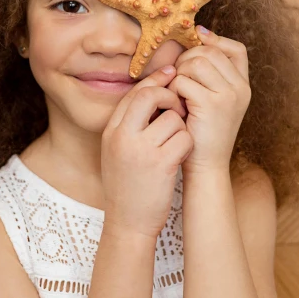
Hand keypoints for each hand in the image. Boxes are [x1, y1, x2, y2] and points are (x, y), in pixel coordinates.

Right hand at [101, 66, 192, 238]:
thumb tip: (153, 92)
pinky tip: (179, 157)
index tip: (171, 74)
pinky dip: (187, 145)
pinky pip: (184, 138)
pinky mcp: (161, 164)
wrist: (127, 223)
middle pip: (151, 95)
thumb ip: (130, 123)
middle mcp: (123, 136)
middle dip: (170, 97)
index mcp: (112, 130)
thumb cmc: (127, 184)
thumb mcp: (117, 150)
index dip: (156, 80)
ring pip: (173, 118)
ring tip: (174, 145)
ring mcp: (141, 149)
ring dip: (181, 129)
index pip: (135, 93)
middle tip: (177, 109)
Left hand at [167, 27, 250, 175]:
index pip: (236, 49)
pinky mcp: (212, 105)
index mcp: (243, 86)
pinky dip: (173, 90)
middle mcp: (241, 89)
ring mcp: (229, 96)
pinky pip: (183, 81)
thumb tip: (198, 31)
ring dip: (179, 74)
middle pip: (210, 52)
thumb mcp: (213, 98)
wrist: (205, 166)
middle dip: (187, 60)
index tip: (196, 38)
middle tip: (178, 79)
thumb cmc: (202, 131)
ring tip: (177, 93)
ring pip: (196, 62)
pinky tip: (175, 106)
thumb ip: (211, 72)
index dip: (216, 39)